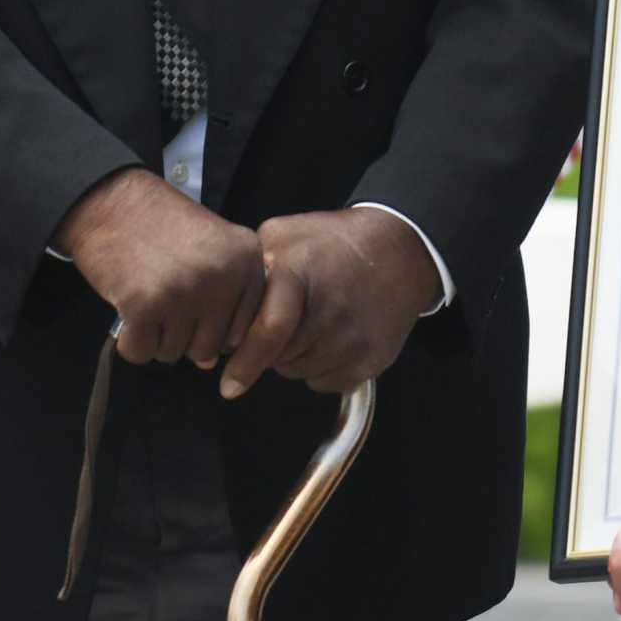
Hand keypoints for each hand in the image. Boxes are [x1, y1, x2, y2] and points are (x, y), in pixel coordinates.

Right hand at [53, 169, 265, 369]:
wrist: (112, 201)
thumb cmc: (162, 227)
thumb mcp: (213, 249)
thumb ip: (224, 302)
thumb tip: (208, 363)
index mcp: (248, 259)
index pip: (242, 330)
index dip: (211, 323)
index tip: (191, 294)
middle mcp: (225, 275)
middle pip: (209, 348)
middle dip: (182, 333)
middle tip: (164, 294)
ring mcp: (187, 290)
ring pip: (174, 353)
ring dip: (155, 335)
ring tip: (148, 291)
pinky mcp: (146, 305)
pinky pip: (141, 352)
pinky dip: (130, 339)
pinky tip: (129, 303)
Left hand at [219, 208, 442, 398]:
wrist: (400, 250)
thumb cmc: (334, 243)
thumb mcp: (288, 233)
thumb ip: (252, 264)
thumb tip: (220, 303)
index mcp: (300, 273)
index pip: (269, 331)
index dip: (247, 362)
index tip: (229, 387)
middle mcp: (330, 308)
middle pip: (279, 357)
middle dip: (273, 346)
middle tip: (289, 318)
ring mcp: (354, 337)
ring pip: (300, 372)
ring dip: (296, 357)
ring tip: (313, 323)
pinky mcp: (372, 360)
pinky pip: (326, 382)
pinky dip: (321, 367)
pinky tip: (332, 337)